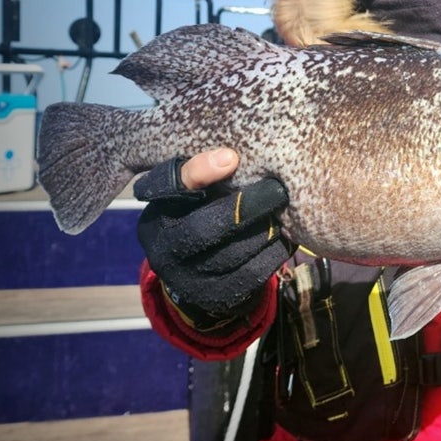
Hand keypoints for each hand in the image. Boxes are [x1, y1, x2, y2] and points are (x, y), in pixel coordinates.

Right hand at [135, 148, 289, 324]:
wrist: (206, 274)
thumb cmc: (208, 213)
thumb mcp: (200, 193)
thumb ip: (211, 172)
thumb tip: (248, 143)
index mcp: (155, 214)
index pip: (163, 188)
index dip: (195, 172)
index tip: (231, 157)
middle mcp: (161, 248)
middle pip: (203, 228)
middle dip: (246, 207)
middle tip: (278, 189)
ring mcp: (184, 278)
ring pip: (230, 254)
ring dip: (265, 232)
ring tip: (285, 212)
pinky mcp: (212, 297)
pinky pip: (249, 276)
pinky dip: (272, 255)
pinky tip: (286, 239)